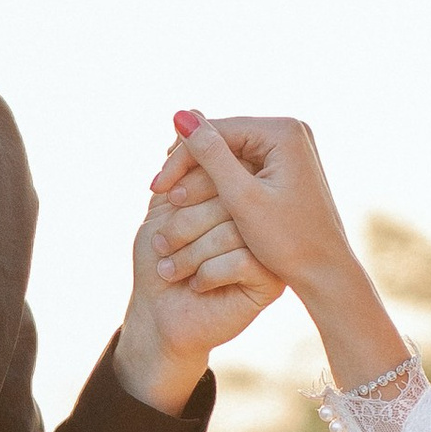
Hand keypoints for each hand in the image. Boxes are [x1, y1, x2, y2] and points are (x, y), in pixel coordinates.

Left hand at [115, 130, 283, 412]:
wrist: (168, 318)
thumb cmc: (165, 259)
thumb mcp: (168, 205)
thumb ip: (184, 161)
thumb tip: (187, 112)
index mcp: (244, 188)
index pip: (226, 163)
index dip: (189, 171)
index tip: (157, 192)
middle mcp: (265, 213)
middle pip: (232, 193)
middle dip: (186, 217)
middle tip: (160, 239)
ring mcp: (273, 246)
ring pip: (234, 229)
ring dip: (190, 249)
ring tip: (167, 267)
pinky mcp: (272, 279)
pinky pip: (239, 262)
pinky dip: (206, 273)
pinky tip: (194, 286)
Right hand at [155, 113, 358, 297]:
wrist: (325, 272)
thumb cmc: (288, 241)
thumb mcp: (242, 198)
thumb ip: (210, 156)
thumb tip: (180, 115)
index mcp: (284, 132)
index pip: (218, 131)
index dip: (182, 157)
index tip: (156, 187)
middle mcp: (290, 132)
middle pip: (223, 139)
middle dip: (190, 166)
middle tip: (157, 192)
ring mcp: (290, 148)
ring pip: (230, 154)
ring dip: (200, 175)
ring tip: (171, 200)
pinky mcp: (286, 166)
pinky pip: (243, 166)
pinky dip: (219, 183)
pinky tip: (194, 201)